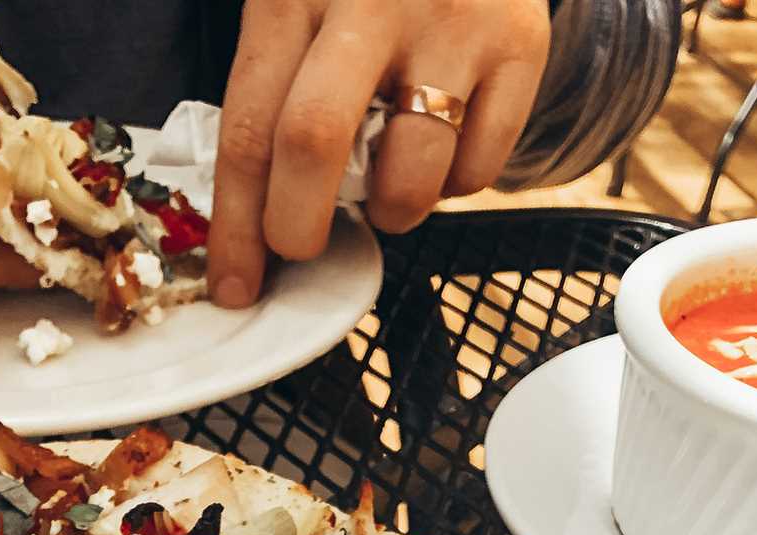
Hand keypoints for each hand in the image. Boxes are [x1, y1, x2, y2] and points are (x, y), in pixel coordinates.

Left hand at [208, 0, 549, 306]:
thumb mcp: (302, 3)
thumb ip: (274, 93)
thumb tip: (248, 223)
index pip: (251, 128)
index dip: (238, 225)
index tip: (237, 284)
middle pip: (313, 145)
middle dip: (298, 228)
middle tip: (302, 246)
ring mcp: (453, 20)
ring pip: (409, 175)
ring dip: (389, 215)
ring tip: (386, 192)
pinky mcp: (520, 44)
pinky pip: (477, 169)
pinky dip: (451, 188)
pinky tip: (439, 148)